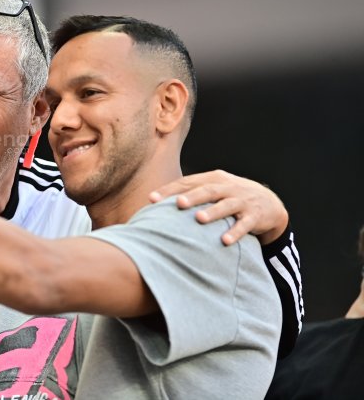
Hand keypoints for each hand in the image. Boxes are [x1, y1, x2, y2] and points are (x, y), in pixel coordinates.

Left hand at [149, 170, 288, 245]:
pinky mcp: (255, 216)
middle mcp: (226, 187)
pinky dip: (235, 232)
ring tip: (199, 219)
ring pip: (226, 205)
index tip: (152, 199)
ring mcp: (242, 201)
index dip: (170, 190)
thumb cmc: (229, 197)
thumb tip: (155, 206)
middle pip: (207, 190)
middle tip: (178, 204)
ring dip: (213, 212)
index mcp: (212, 179)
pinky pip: (245, 224)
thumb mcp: (212, 191)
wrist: (268, 203)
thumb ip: (190, 195)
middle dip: (192, 197)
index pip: (187, 182)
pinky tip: (225, 241)